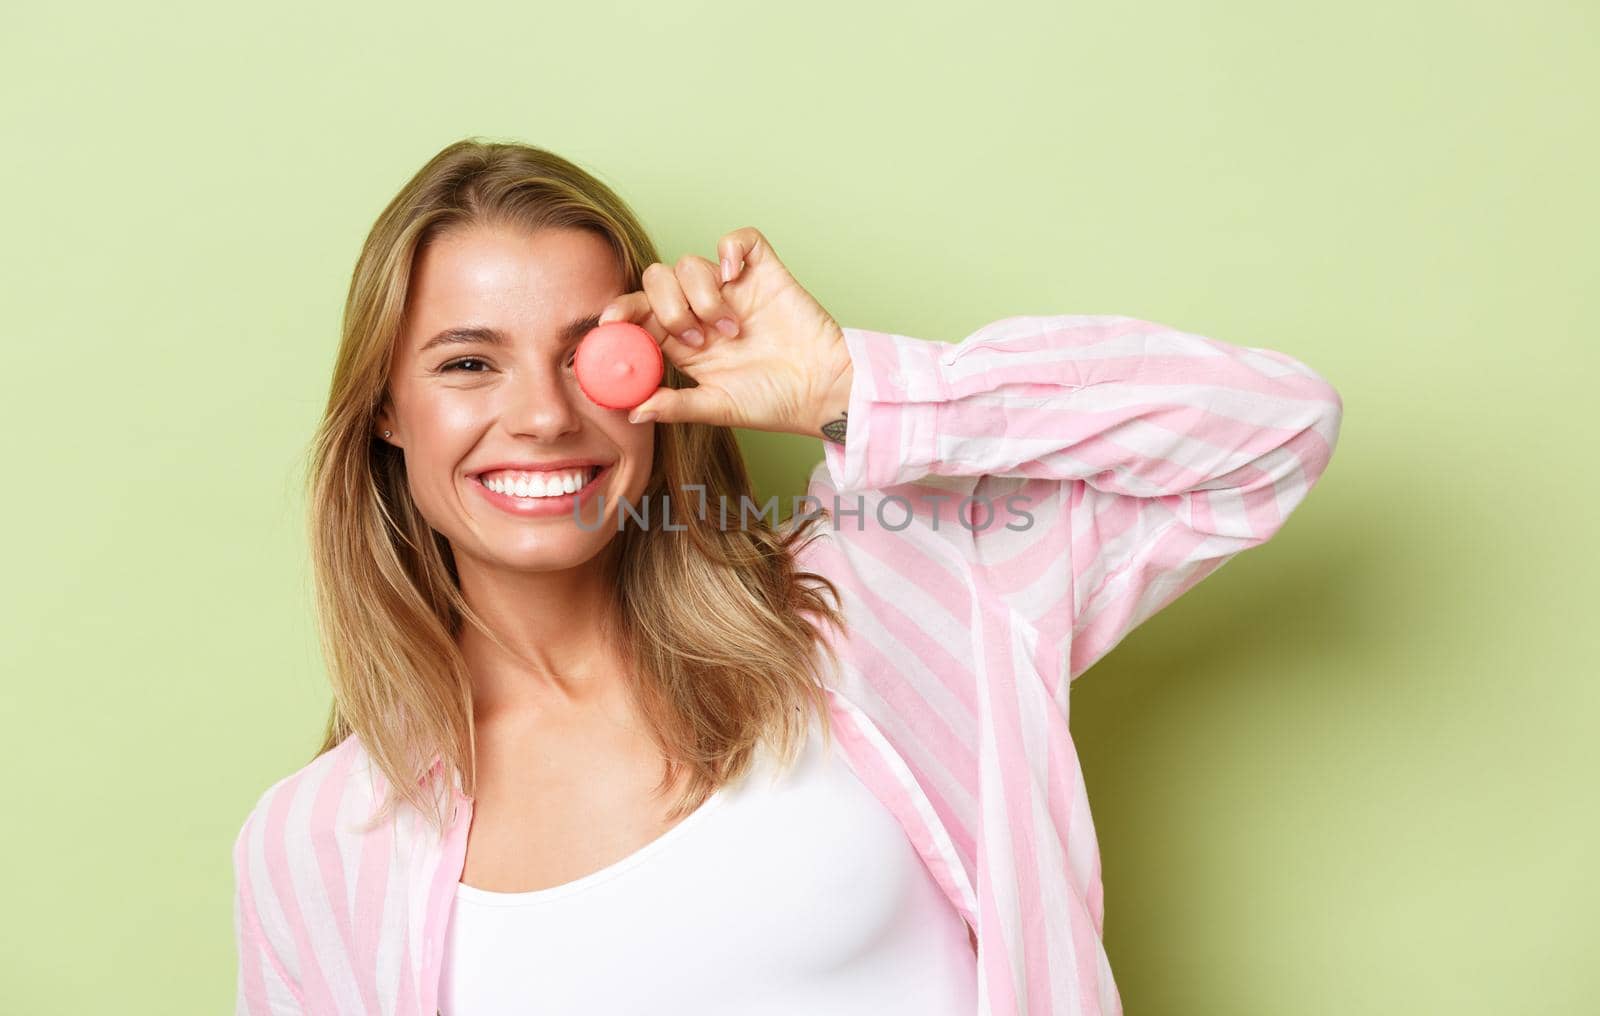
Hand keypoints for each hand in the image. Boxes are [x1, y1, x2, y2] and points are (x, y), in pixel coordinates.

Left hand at [596, 226, 852, 437]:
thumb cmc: (774, 402)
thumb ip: (675, 405)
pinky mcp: (763, 272)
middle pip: (657, 279)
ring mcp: (732, 289)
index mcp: (683, 341)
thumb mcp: (718, 408)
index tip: (609, 322)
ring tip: (730, 330)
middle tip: (695, 339)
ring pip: (691, 263)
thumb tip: (631, 412)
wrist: (822, 390)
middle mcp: (701, 310)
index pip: (639, 312)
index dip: (621, 310)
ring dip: (702, 296)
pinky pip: (738, 240)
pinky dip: (731, 250)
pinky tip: (736, 278)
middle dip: (667, 307)